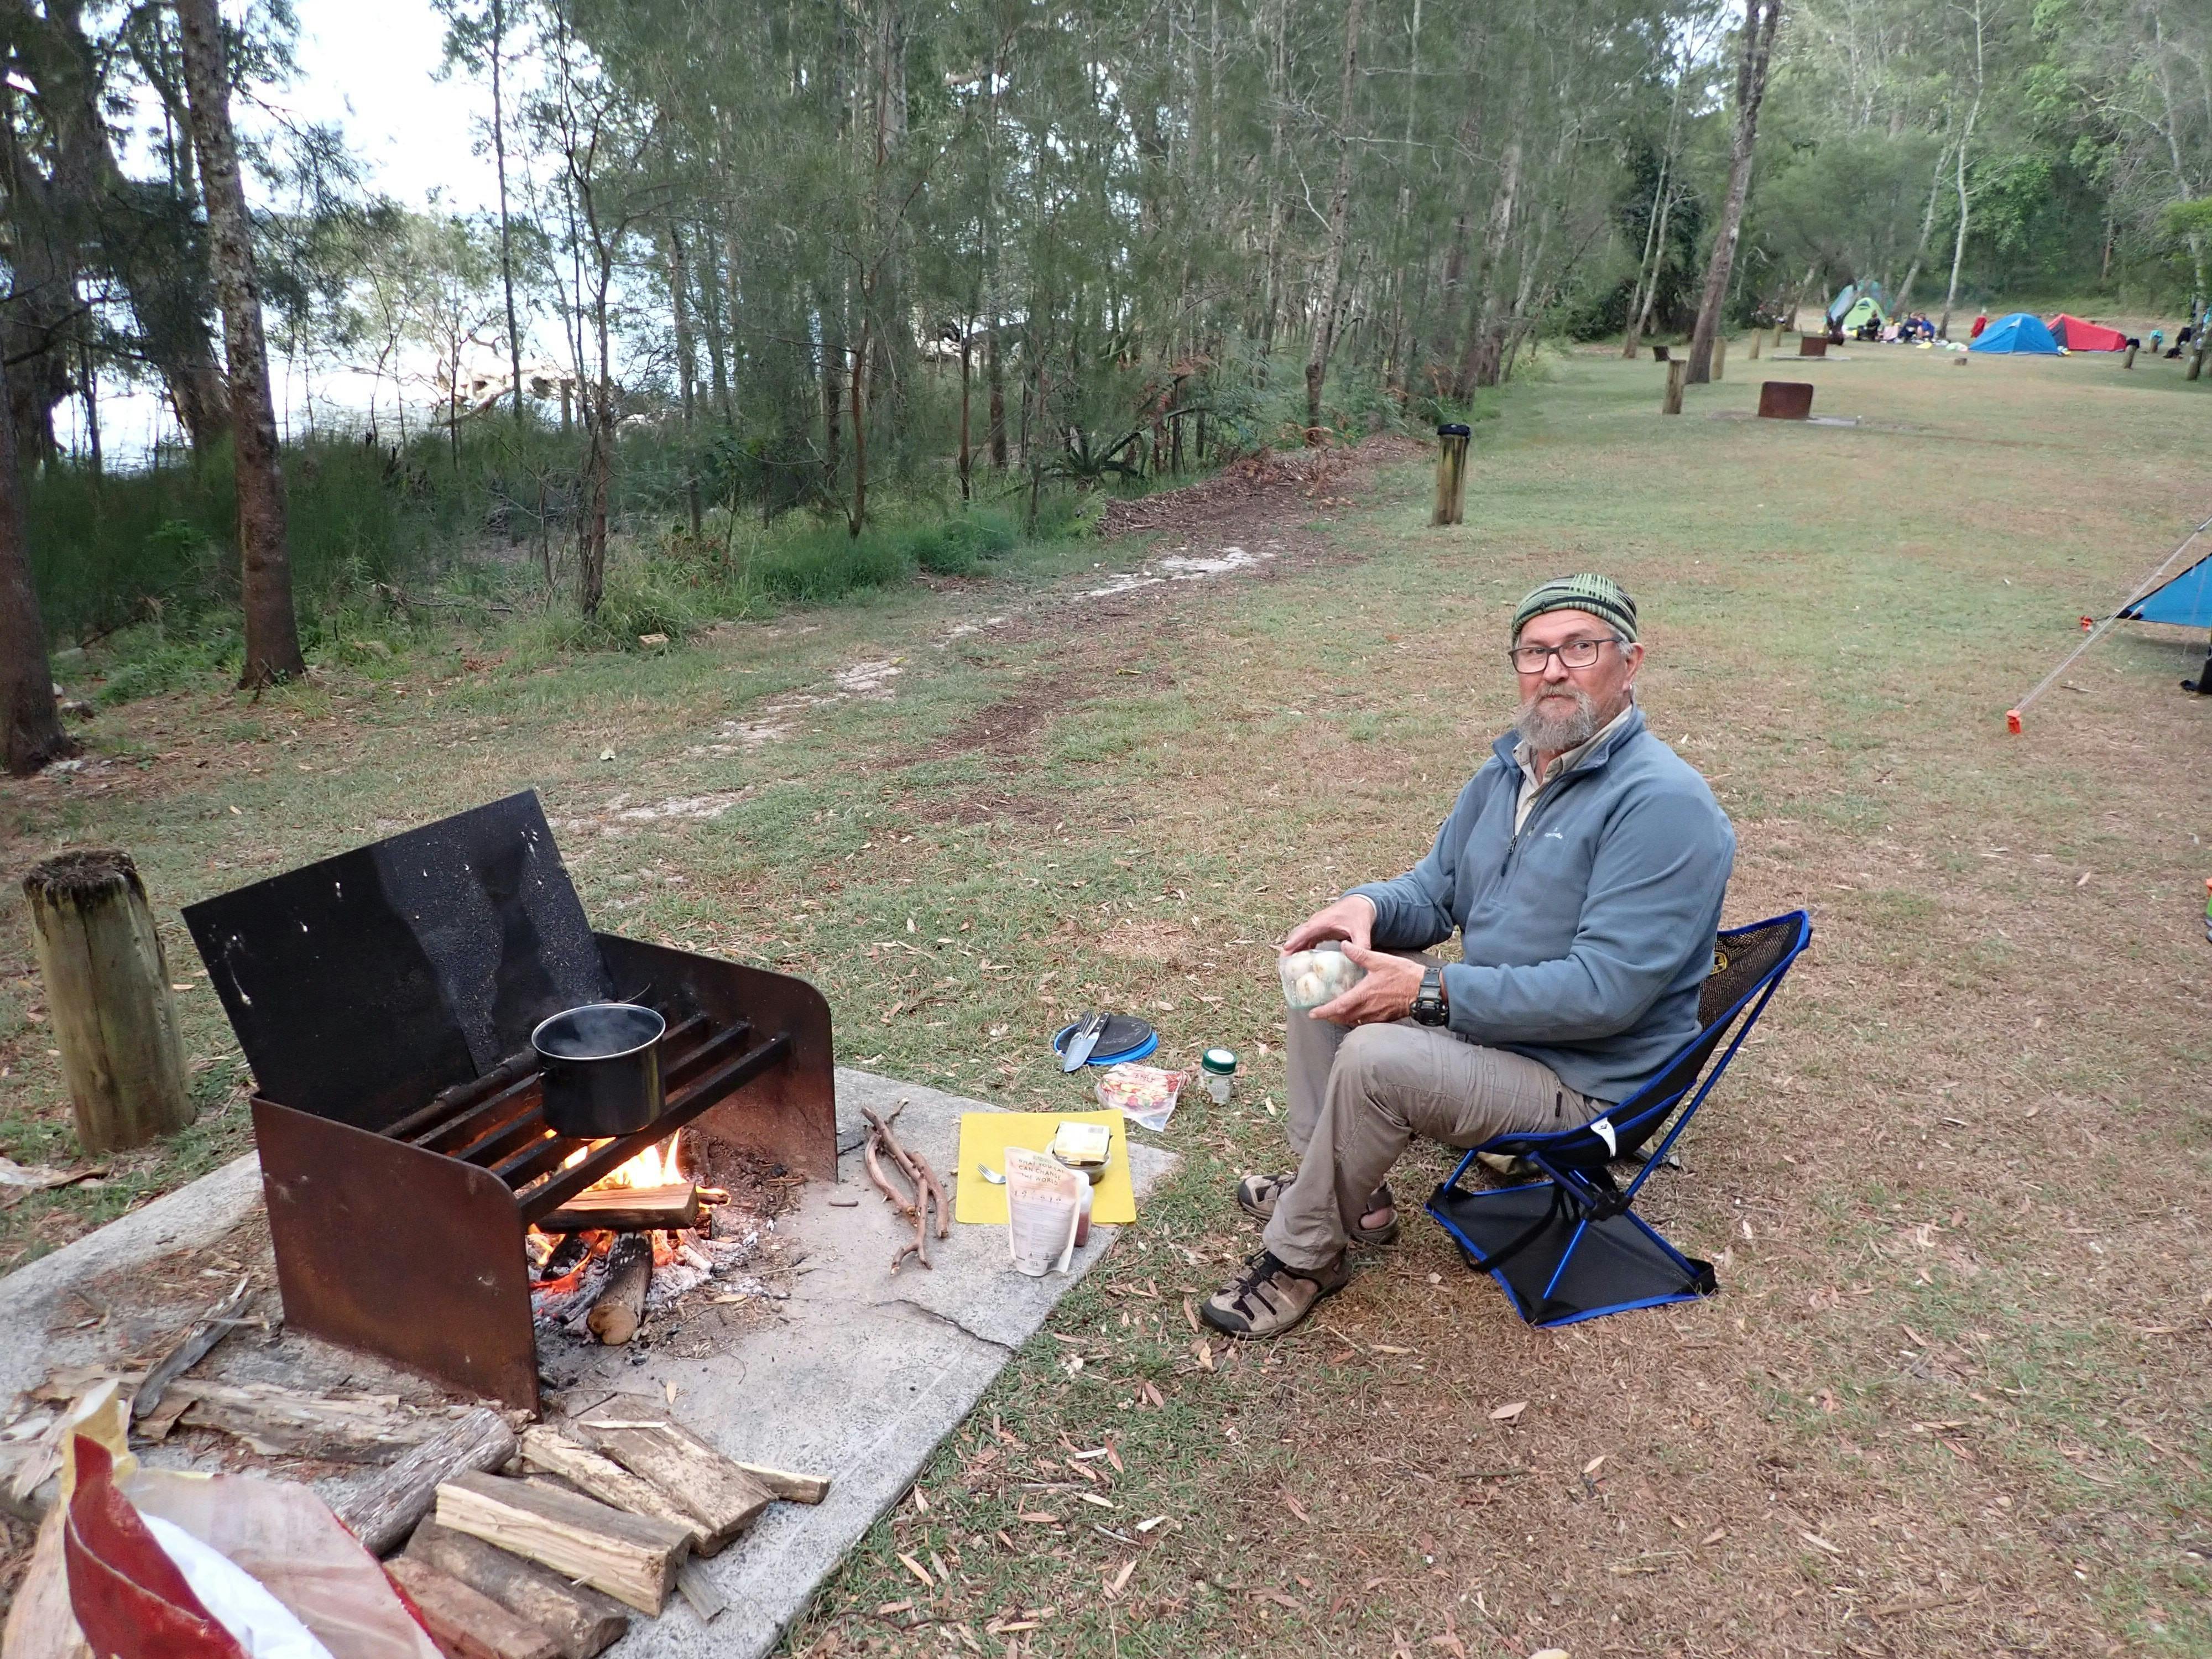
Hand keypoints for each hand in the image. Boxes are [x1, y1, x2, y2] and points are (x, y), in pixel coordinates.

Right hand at [1281, 894, 1376, 956]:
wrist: (1360, 903)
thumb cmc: (1359, 914)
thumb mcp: (1361, 929)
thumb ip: (1361, 943)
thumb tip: (1360, 957)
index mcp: (1324, 921)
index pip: (1306, 930)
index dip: (1296, 939)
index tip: (1286, 949)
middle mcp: (1316, 923)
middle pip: (1298, 934)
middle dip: (1290, 947)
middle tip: (1282, 962)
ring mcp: (1316, 927)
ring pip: (1300, 938)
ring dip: (1294, 949)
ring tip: (1287, 966)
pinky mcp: (1318, 931)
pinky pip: (1306, 940)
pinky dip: (1301, 949)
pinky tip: (1301, 962)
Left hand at [1310, 946, 1424, 1027]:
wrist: (1426, 991)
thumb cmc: (1404, 975)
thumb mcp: (1380, 960)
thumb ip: (1360, 954)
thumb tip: (1344, 945)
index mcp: (1364, 995)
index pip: (1338, 1007)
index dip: (1324, 1012)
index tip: (1312, 1014)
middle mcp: (1368, 1009)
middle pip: (1343, 1018)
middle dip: (1330, 1017)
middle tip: (1321, 1012)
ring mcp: (1377, 1016)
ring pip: (1354, 1021)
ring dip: (1343, 1018)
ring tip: (1336, 1011)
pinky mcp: (1385, 1018)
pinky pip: (1366, 1021)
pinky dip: (1357, 1018)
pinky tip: (1356, 1010)